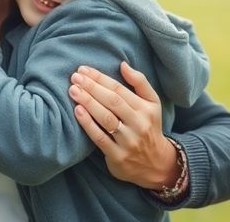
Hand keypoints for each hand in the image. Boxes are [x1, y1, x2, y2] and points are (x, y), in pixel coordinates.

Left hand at [69, 62, 178, 189]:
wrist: (157, 164)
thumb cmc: (149, 126)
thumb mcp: (152, 103)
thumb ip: (140, 82)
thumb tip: (123, 64)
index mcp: (146, 108)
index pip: (120, 89)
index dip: (100, 78)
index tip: (84, 70)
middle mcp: (139, 124)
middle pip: (112, 102)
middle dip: (91, 87)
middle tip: (74, 77)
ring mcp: (128, 141)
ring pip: (106, 119)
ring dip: (88, 102)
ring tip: (73, 91)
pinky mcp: (118, 156)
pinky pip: (100, 138)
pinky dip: (88, 124)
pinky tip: (77, 111)